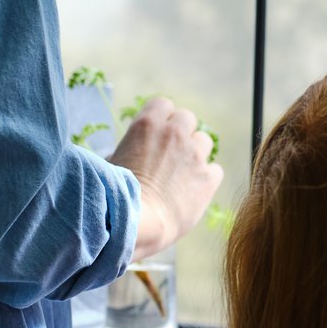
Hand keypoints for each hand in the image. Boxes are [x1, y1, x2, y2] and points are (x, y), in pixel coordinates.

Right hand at [107, 96, 223, 259]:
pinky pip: (215, 170)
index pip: (162, 104)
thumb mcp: (111, 164)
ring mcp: (195, 154)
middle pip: (187, 118)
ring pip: (204, 140)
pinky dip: (207, 177)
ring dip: (196, 152)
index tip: (156, 133)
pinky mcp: (209, 177)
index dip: (161, 118)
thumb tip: (126, 156)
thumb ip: (125, 152)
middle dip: (181, 132)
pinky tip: (193, 191)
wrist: (138, 223)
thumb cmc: (115, 195)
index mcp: (147, 125)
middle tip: (170, 153)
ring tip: (182, 173)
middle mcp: (174, 133)